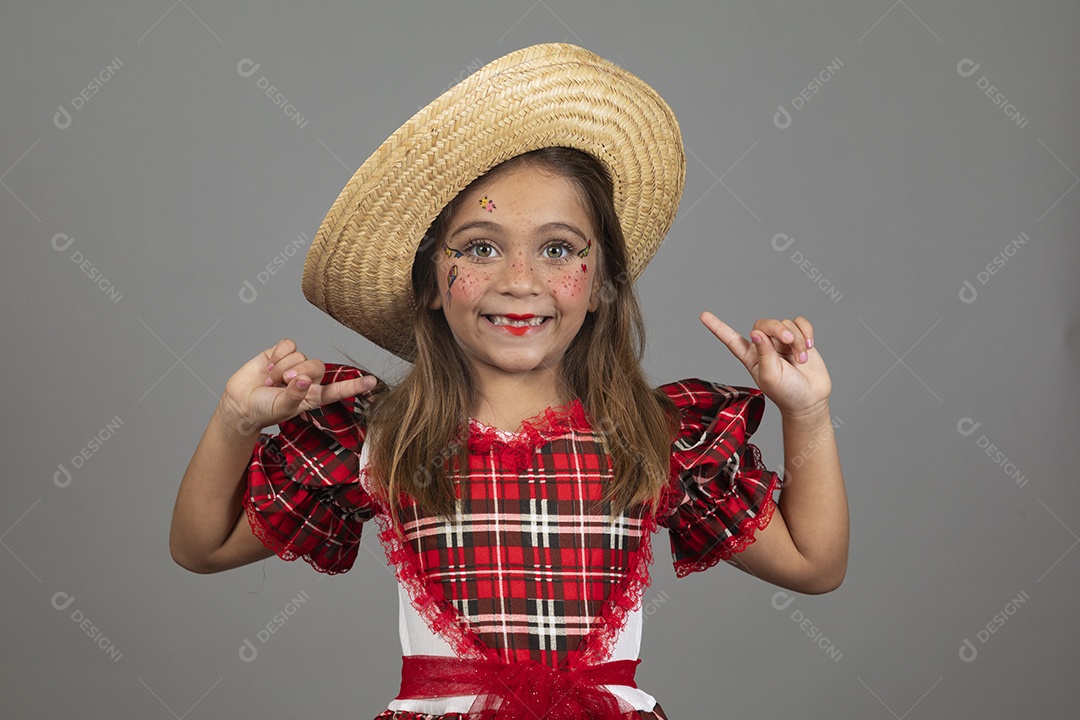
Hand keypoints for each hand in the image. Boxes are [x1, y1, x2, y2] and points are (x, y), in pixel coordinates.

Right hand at [217, 338, 376, 434]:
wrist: (241, 402)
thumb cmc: (263, 410)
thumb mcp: (281, 408)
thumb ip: (294, 395)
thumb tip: (303, 380)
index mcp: (313, 396)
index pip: (338, 389)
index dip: (355, 386)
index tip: (373, 382)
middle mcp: (307, 379)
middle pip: (316, 366)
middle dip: (296, 373)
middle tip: (280, 384)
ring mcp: (295, 364)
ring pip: (300, 355)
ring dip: (281, 368)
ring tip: (270, 381)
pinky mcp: (281, 353)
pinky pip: (288, 345)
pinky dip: (277, 355)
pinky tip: (268, 366)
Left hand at [700, 312, 830, 418]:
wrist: (810, 400)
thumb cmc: (787, 393)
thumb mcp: (771, 376)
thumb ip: (764, 354)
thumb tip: (755, 333)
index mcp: (750, 357)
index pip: (731, 339)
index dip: (718, 327)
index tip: (703, 315)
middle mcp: (764, 346)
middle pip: (765, 324)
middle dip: (778, 329)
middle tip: (788, 341)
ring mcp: (781, 342)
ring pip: (785, 323)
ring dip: (796, 339)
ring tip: (801, 359)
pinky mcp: (799, 338)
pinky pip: (800, 322)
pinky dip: (806, 331)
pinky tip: (809, 345)